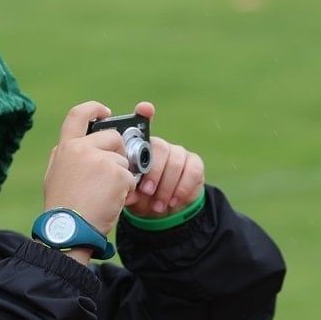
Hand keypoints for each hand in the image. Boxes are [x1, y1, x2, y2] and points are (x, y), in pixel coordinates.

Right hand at [43, 101, 137, 237]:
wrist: (68, 230)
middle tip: (110, 174)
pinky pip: (130, 177)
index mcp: (66, 147)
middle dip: (118, 153)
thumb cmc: (62, 207)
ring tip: (104, 194)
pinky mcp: (117, 174)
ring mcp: (101, 160)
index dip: (94, 109)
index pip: (78, 114)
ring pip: (124, 161)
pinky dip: (126, 190)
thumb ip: (67, 156)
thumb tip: (78, 144)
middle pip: (113, 137)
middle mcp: (82, 148)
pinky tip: (111, 201)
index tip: (105, 112)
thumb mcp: (54, 175)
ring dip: (121, 177)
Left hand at [122, 101, 205, 218]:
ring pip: (176, 161)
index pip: (142, 126)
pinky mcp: (195, 164)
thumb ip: (128, 189)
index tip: (145, 109)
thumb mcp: (131, 194)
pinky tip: (173, 201)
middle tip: (147, 191)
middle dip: (154, 172)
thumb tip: (125, 190)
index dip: (144, 113)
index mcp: (141, 149)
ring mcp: (179, 153)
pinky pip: (193, 171)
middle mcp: (160, 146)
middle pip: (160, 148)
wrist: (164, 211)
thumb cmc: (143, 197)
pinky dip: (182, 188)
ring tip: (158, 204)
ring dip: (167, 186)